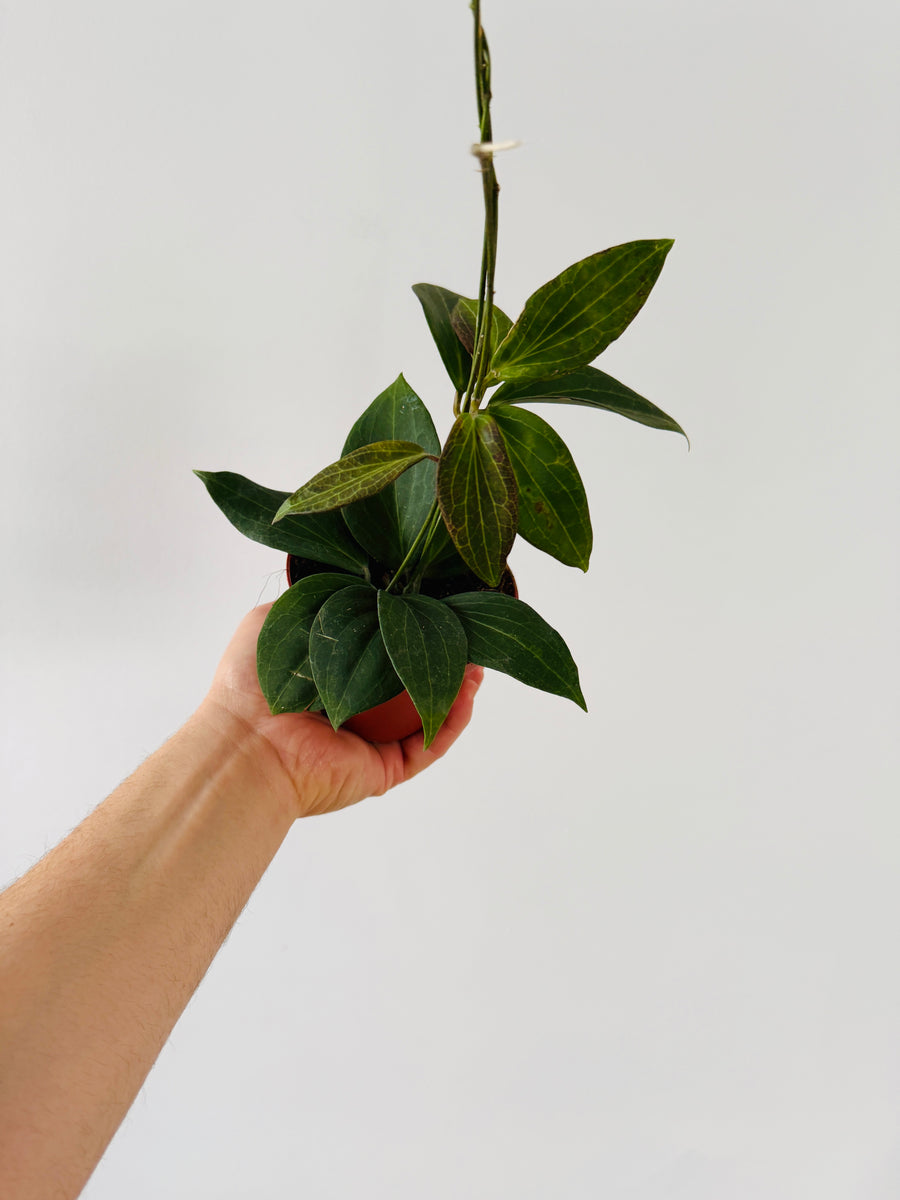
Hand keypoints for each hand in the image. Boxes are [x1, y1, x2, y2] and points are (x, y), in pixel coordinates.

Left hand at [198, 604, 483, 818]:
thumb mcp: (275, 617)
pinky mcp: (385, 770)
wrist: (246, 743)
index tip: (435, 606)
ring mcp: (371, 743)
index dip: (409, 628)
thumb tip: (349, 583)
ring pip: (428, 713)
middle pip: (411, 681)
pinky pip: (430, 746)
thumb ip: (311, 597)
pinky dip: (454, 721)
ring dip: (458, 687)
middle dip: (443, 656)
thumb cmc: (249, 684)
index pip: (380, 649)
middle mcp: (353, 709)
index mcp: (330, 676)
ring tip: (477, 659)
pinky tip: (468, 691)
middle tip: (465, 632)